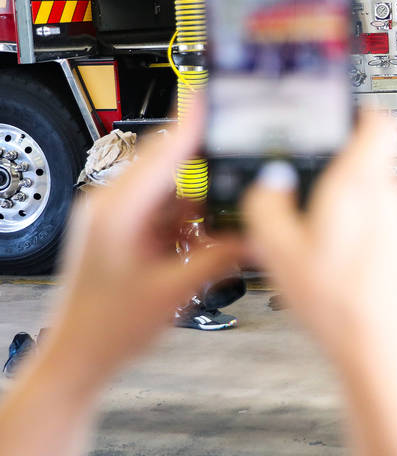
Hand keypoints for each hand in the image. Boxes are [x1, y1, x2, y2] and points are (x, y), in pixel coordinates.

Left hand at [42, 113, 241, 387]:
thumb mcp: (176, 290)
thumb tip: (260, 234)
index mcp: (118, 210)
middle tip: (245, 151)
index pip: (164, 152)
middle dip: (208, 162)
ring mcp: (115, 216)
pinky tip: (208, 237)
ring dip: (202, 201)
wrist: (77, 359)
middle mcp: (111, 205)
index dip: (194, 122)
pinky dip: (190, 219)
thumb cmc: (109, 329)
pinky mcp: (122, 230)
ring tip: (231, 216)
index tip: (216, 96)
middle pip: (170, 164)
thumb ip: (222, 256)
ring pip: (172, 189)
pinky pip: (165, 210)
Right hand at [241, 113, 396, 360]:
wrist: (383, 348)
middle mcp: (393, 196)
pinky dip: (368, 238)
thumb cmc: (339, 302)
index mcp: (362, 182)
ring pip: (378, 198)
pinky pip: (388, 228)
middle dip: (339, 176)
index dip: (357, 112)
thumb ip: (266, 203)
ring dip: (353, 210)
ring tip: (323, 244)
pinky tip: (344, 267)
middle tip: (309, 201)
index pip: (377, 120)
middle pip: (370, 163)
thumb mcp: (277, 249)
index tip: (339, 117)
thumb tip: (266, 183)